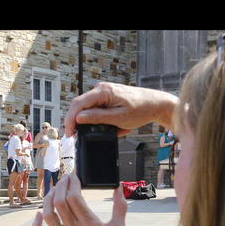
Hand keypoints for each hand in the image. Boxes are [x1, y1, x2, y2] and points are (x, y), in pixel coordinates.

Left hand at [32, 171, 125, 225]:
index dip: (72, 183)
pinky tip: (39, 214)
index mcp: (91, 224)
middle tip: (65, 179)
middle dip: (60, 185)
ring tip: (55, 190)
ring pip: (48, 215)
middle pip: (60, 202)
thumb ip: (120, 207)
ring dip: (48, 199)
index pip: (75, 197)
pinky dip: (36, 224)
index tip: (75, 176)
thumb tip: (119, 187)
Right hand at [63, 82, 178, 137]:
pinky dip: (101, 119)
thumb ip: (97, 117)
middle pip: (80, 106)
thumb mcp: (118, 118)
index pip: (78, 104)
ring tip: (110, 130)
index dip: (70, 120)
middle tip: (78, 136)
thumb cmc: (141, 109)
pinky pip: (97, 109)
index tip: (69, 133)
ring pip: (88, 108)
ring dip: (92, 122)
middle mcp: (101, 89)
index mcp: (103, 91)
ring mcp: (104, 92)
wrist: (155, 104)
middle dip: (78, 122)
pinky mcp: (107, 97)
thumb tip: (78, 118)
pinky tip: (113, 126)